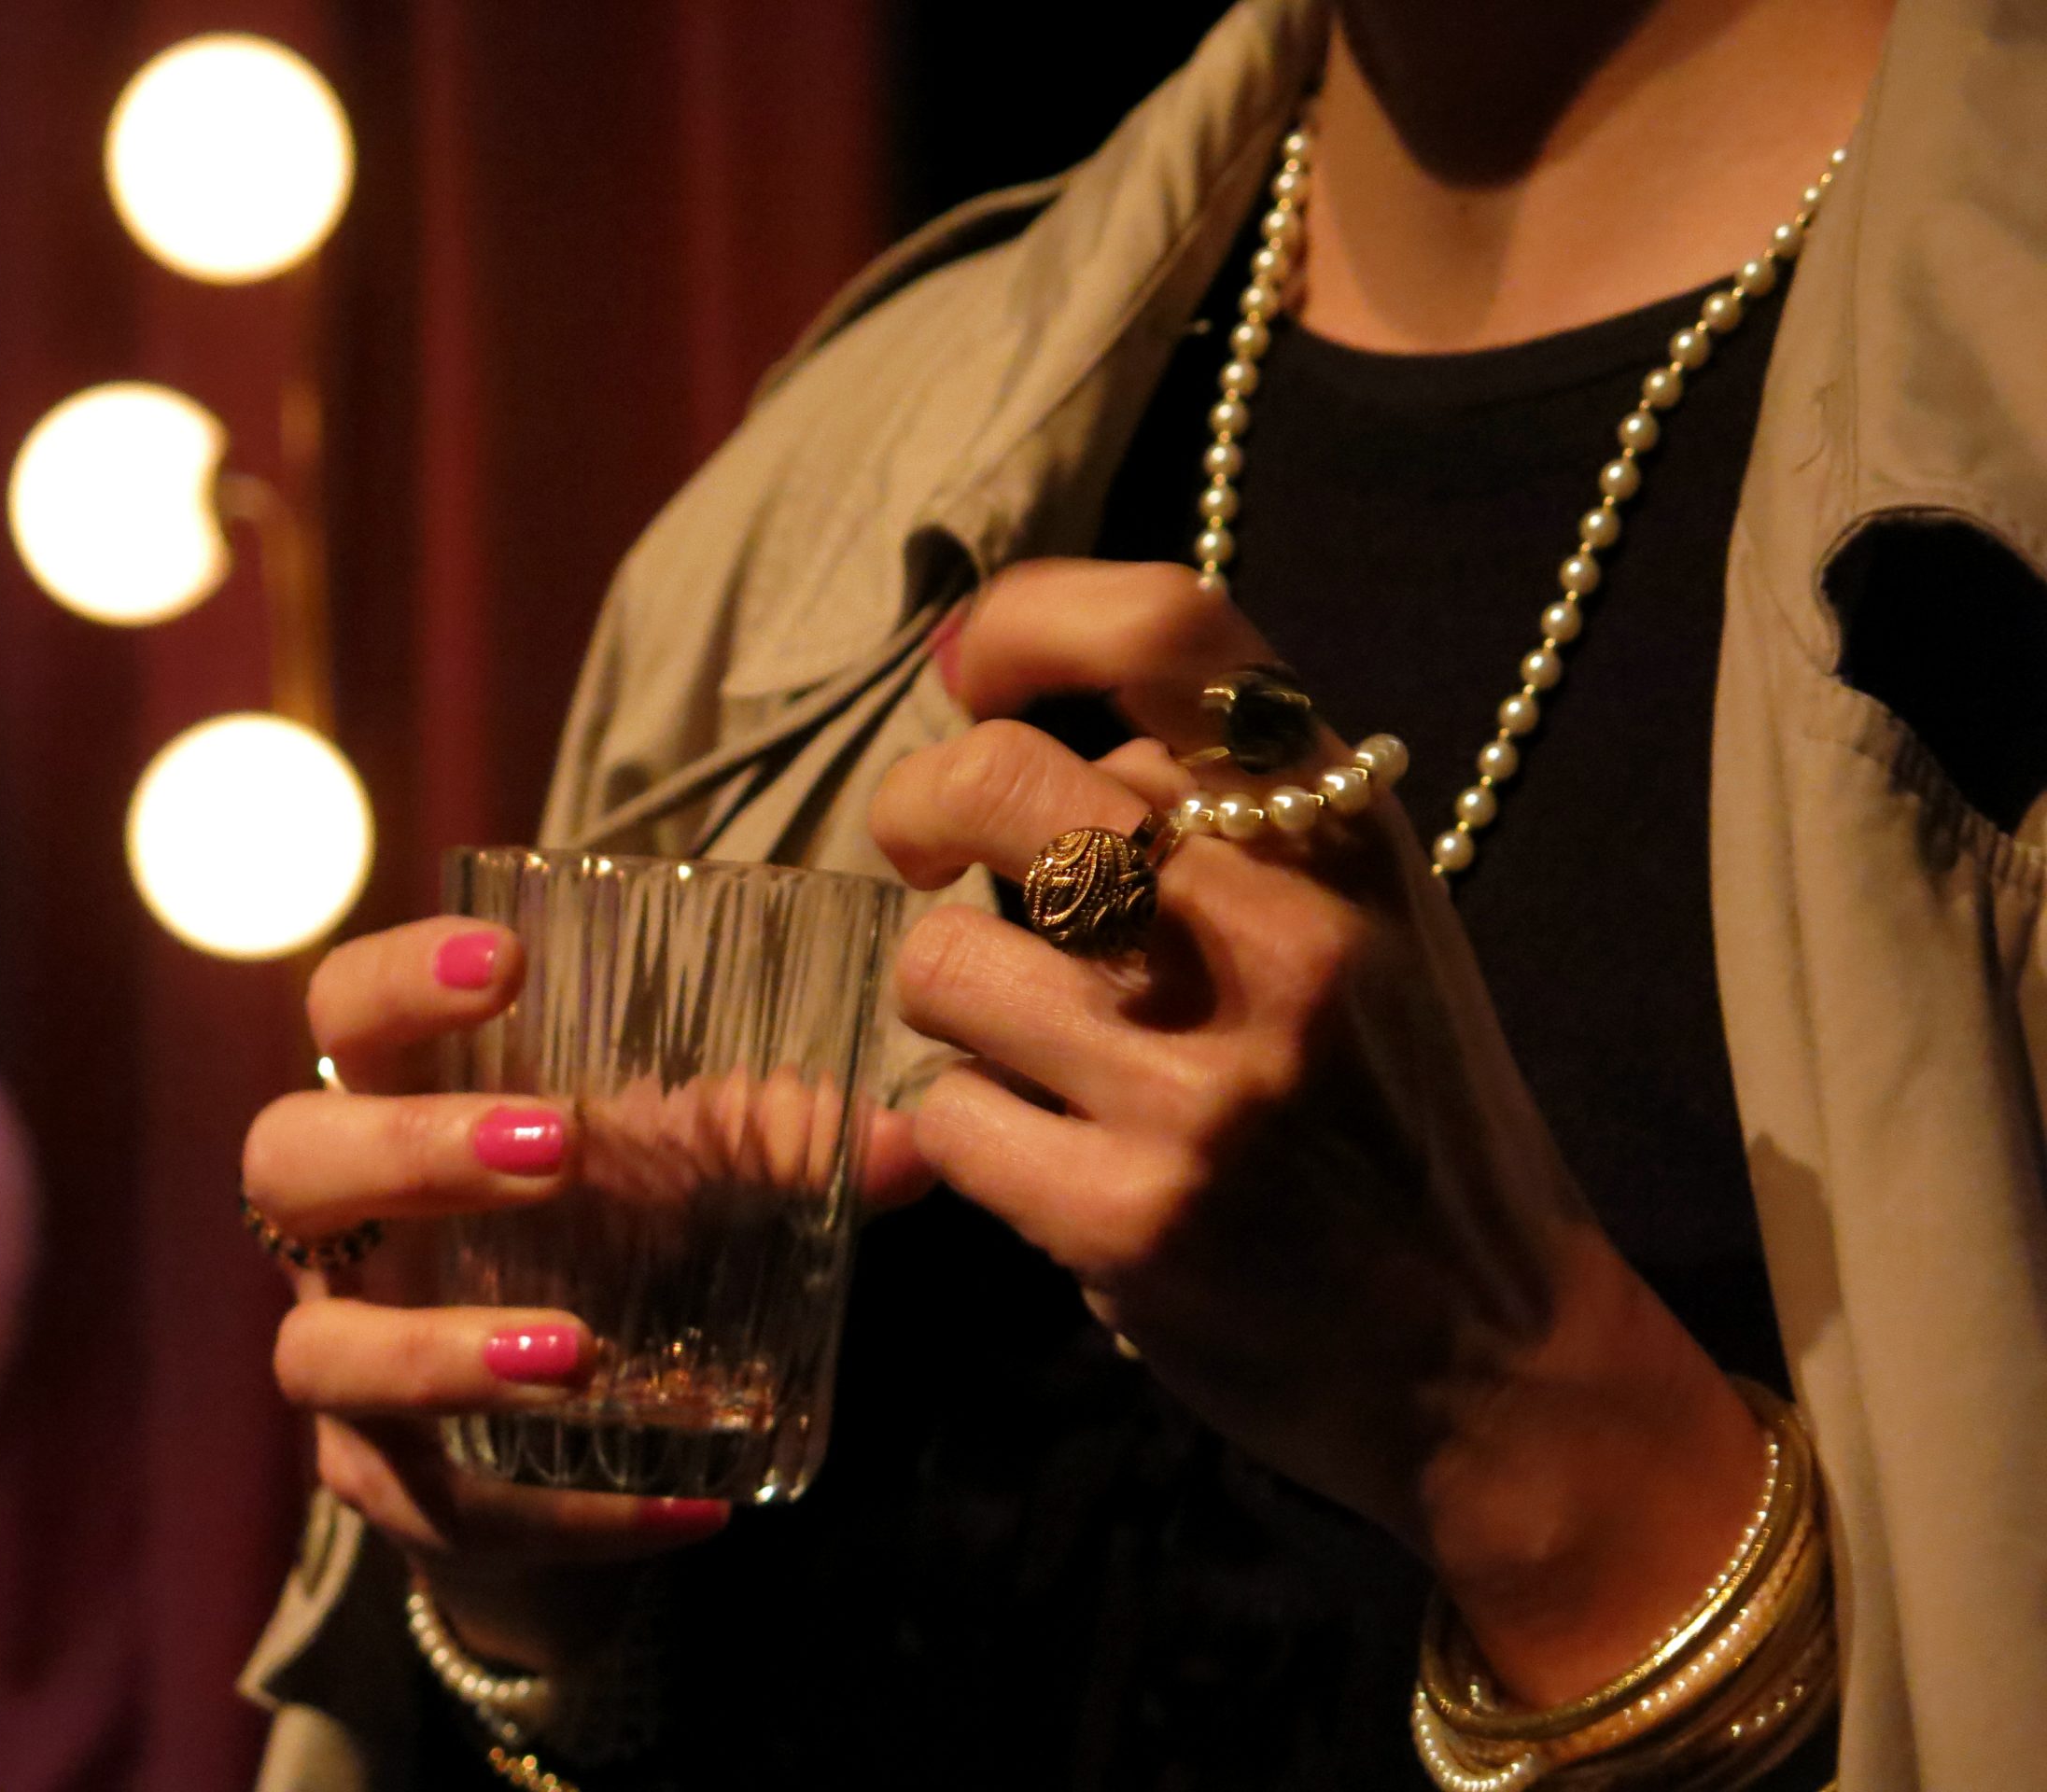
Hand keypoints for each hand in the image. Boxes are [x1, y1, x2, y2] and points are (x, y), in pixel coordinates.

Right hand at [243, 918, 928, 1671]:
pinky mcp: (385, 1488)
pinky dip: (562, 1516)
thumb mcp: (682, 1174)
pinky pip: (439, 1515)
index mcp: (400, 1109)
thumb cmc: (604, 1236)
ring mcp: (344, 1359)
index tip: (509, 964)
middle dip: (410, 1150)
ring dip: (440, 1354)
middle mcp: (342, 1231)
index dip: (402, 979)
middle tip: (553, 1149)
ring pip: (322, 1356)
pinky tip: (687, 1508)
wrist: (563, 1427)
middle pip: (287, 1163)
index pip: (346, 1010)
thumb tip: (921, 1141)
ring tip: (576, 1353)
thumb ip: (783, 1145)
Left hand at [875, 559, 1767, 1704]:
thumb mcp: (1374, 922)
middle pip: (1004, 783)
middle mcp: (1282, 933)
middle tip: (919, 846)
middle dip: (920, 806)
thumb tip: (1023, 727)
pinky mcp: (1128, 1217)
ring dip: (950, 997)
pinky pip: (946, 1113)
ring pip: (943, 960)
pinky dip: (965, 1127)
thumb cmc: (1413, 1119)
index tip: (971, 666)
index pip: (1172, 627)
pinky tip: (1040, 1153)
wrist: (1498, 1359)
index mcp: (1345, 837)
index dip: (1030, 617)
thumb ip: (1228, 818)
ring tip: (1016, 1040)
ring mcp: (1202, 1081)